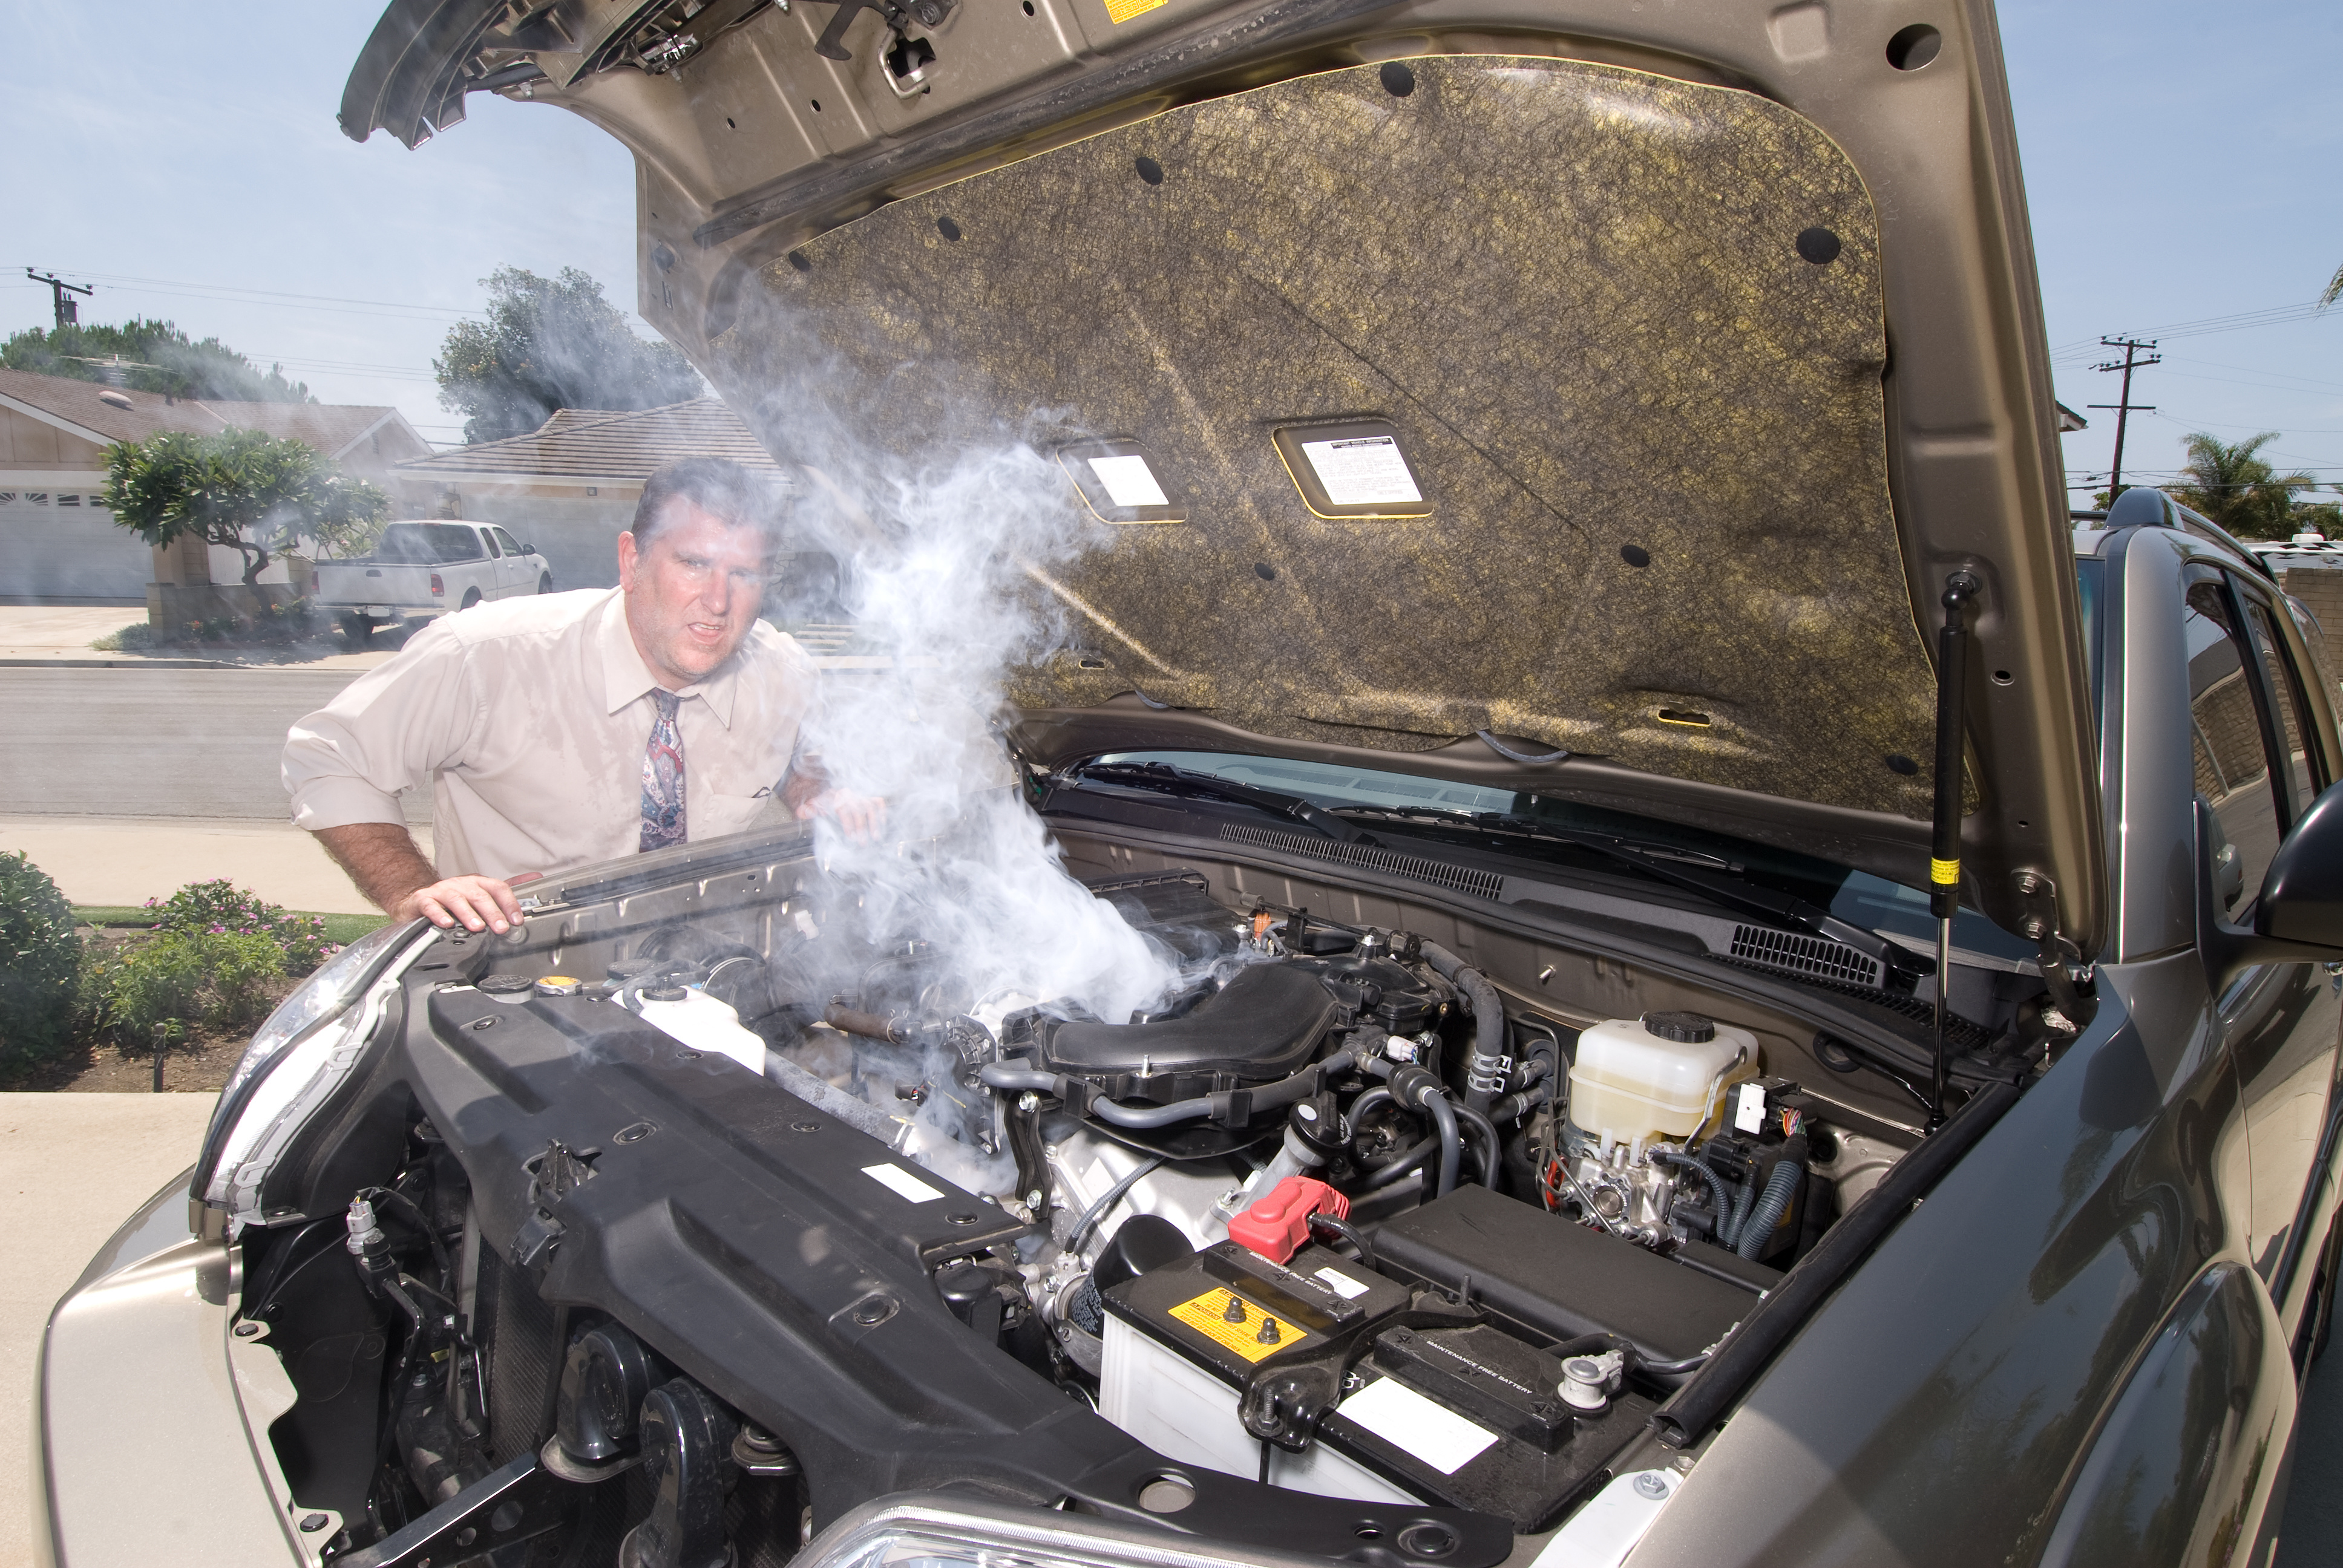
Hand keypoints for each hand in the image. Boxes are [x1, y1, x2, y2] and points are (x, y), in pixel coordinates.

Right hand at [395, 874, 522, 933]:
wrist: (419, 900)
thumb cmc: (453, 899)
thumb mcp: (480, 892)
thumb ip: (506, 889)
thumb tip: (534, 878)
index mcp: (477, 883)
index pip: (498, 887)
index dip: (509, 903)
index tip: (517, 919)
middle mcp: (460, 884)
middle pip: (479, 895)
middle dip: (492, 912)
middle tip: (501, 927)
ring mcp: (441, 891)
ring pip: (457, 900)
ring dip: (469, 914)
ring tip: (477, 927)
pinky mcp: (423, 900)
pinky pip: (431, 906)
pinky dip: (439, 915)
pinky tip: (447, 924)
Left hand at [797, 790, 887, 842]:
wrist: (830, 785)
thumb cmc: (825, 798)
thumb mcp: (814, 802)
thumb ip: (808, 809)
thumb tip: (801, 812)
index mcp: (837, 795)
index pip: (844, 809)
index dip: (848, 824)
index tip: (851, 836)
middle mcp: (850, 794)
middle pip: (859, 810)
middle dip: (862, 827)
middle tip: (863, 842)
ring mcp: (860, 794)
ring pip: (870, 806)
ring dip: (874, 822)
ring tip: (875, 836)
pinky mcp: (868, 795)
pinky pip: (878, 801)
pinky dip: (882, 811)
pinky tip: (883, 823)